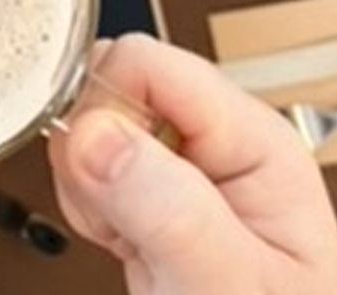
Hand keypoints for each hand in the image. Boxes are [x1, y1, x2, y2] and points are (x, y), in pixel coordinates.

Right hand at [47, 35, 336, 294]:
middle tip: (115, 209)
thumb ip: (165, 205)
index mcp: (253, 139)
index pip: (149, 63)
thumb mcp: (224, 282)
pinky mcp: (150, 199)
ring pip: (92, 124)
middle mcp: (217, 144)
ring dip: (84, 181)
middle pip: (115, 84)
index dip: (104, 106)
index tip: (95, 165)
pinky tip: (117, 240)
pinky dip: (83, 205)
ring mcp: (181, 172)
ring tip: (124, 235)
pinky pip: (87, 168)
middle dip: (89, 144)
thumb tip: (95, 131)